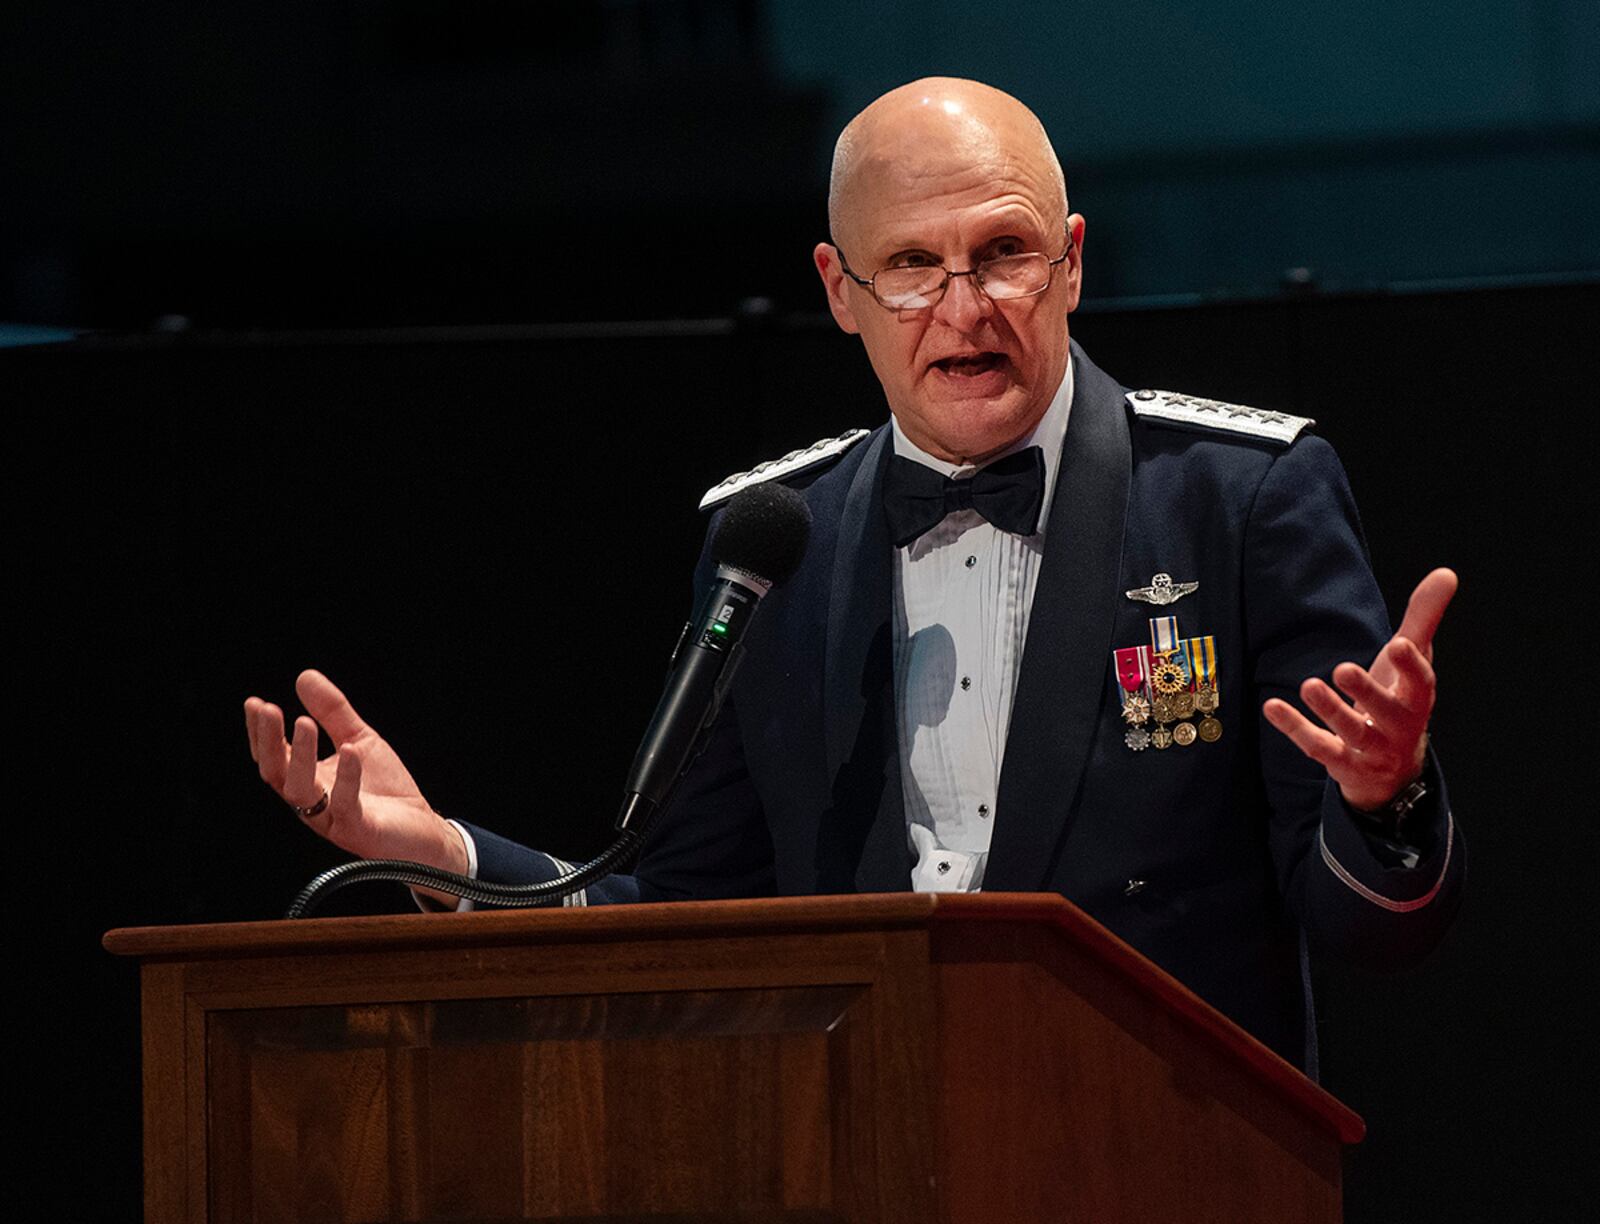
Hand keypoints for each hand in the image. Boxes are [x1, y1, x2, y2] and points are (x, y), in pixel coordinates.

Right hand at [243, 669, 467, 874]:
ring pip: (301, 791)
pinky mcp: (359, 829)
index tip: (255, 703)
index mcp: (307, 780)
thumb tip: (304, 676)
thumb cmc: (385, 790)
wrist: (422, 829)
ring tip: (303, 722)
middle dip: (269, 741)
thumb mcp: (358, 739)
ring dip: (300, 756)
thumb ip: (332, 712)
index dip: (261, 732)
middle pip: (277, 774)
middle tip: (268, 709)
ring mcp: (333, 818)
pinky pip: (346, 804)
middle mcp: (312, 802)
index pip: (274, 757)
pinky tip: (349, 750)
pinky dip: (346, 777)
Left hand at [1264, 568, 1456, 811]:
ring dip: (1330, 711)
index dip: (1412, 665)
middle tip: (1342, 669)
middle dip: (1366, 691)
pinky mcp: (1342, 763)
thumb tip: (1447, 572)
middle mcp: (1398, 727)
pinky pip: (1318, 748)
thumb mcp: (1413, 660)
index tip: (1401, 643)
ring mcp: (1371, 749)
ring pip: (1352, 733)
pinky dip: (1295, 728)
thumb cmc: (1400, 701)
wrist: (1392, 771)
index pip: (1420, 683)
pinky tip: (1272, 707)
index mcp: (1417, 699)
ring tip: (1309, 685)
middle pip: (1386, 711)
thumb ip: (1424, 617)